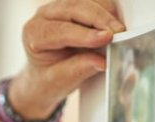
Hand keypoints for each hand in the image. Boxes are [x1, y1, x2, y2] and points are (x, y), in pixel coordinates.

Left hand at [9, 0, 125, 118]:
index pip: (60, 31)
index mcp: (33, 33)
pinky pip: (95, 0)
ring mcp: (60, 7)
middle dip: (100, 20)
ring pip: (87, 1)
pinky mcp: (76, 4)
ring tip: (120, 31)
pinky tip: (115, 25)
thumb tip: (102, 62)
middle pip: (74, 9)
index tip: (105, 39)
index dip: (84, 34)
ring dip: (106, 13)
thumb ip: (78, 69)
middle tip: (119, 33)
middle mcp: (44, 15)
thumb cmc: (49, 78)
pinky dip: (108, 10)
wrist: (47, 75)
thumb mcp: (59, 80)